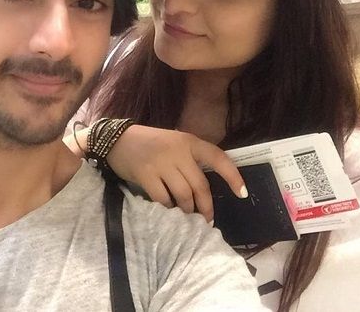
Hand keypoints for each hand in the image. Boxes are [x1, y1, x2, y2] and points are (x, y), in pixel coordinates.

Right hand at [107, 125, 246, 219]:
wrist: (117, 140)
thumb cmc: (149, 143)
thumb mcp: (173, 143)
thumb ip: (189, 159)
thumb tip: (203, 190)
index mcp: (188, 141)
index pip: (218, 158)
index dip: (233, 176)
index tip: (243, 193)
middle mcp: (178, 151)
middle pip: (200, 185)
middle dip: (206, 206)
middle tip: (206, 219)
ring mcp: (161, 163)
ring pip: (184, 195)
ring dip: (187, 209)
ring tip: (185, 214)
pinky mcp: (146, 174)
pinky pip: (163, 199)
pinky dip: (168, 208)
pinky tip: (167, 209)